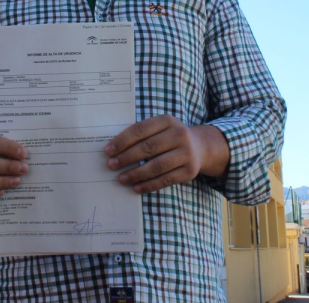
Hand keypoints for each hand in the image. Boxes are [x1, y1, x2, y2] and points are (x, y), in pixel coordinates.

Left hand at [104, 115, 227, 193]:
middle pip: (148, 147)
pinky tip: (136, 187)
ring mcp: (186, 153)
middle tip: (111, 165)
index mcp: (167, 120)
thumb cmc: (170, 137)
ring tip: (121, 179)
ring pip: (157, 166)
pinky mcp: (189, 171)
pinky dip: (149, 185)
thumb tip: (114, 149)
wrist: (201, 147)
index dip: (123, 141)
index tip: (108, 151)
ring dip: (136, 174)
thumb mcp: (160, 128)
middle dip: (127, 157)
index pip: (141, 129)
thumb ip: (141, 134)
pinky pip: (166, 180)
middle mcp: (179, 135)